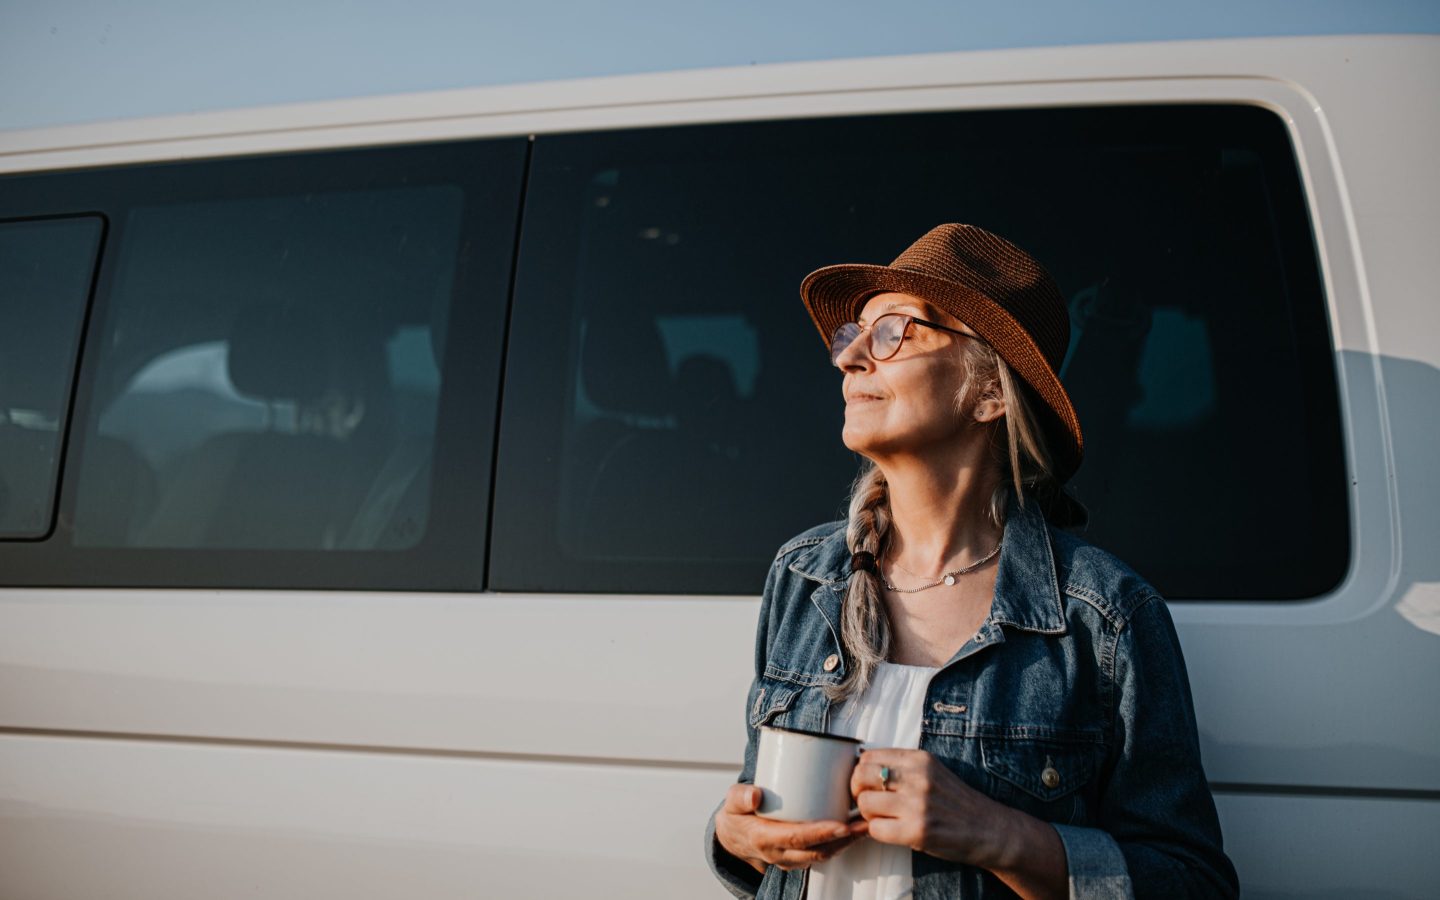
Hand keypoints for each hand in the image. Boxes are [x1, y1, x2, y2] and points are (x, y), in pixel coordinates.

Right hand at [715, 783, 868, 872]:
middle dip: (843, 840)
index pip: (796, 838)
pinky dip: (840, 844)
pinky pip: (822, 854)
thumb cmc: (737, 815)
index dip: (821, 833)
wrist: (733, 836)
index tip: (841, 824)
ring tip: (865, 825)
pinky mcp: (798, 857)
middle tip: (863, 824)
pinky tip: (853, 829)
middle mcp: (779, 853)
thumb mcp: (731, 802)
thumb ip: (740, 796)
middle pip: (817, 851)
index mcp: (763, 838)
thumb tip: (754, 795)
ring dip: (846, 843)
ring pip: (823, 855)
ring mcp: (790, 858)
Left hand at [850, 748, 1014, 867]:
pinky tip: (892, 831)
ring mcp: (917, 804)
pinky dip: (877, 832)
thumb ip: (901, 768)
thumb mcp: (932, 772)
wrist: (989, 829)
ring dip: (868, 814)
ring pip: (865, 803)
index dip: (861, 773)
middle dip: (859, 791)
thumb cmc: (956, 802)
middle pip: (861, 776)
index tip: (869, 785)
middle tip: (870, 803)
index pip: (869, 757)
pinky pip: (875, 828)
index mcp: (919, 759)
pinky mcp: (917, 831)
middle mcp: (918, 777)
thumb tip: (859, 770)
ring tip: (884, 818)